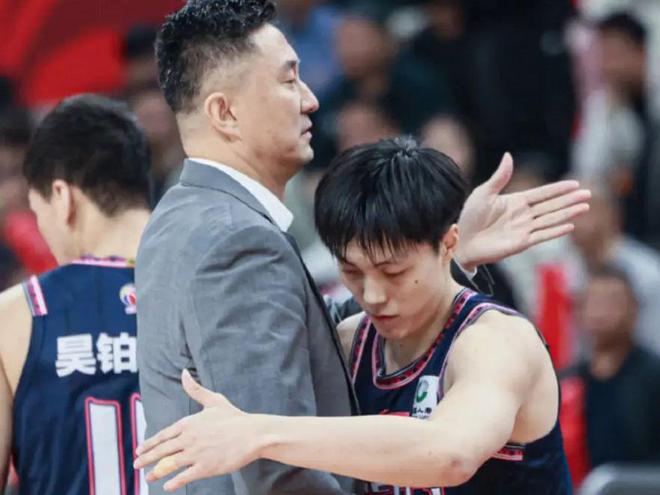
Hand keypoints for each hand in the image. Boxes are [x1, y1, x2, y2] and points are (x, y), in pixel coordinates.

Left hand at [134, 370, 258, 490]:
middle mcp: (189, 438)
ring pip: (169, 465)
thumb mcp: (213, 400)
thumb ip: (195, 389)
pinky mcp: (206, 467)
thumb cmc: (234, 417)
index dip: (149, 443)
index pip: (163, 435)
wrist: (253, 433)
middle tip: (136, 464)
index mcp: (189, 423)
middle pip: (162, 450)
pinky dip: (174, 482)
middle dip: (147, 458)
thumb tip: (183, 372)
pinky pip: (184, 477)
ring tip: (148, 478)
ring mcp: (196, 454)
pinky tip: (167, 486)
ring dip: (156, 472)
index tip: (139, 449)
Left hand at [456, 153, 590, 270]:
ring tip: (584, 207)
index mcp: (516, 201)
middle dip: (570, 200)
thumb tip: (509, 155)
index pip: (542, 193)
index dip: (558, 189)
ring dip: (568, 213)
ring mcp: (524, 229)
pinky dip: (555, 230)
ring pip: (551, 219)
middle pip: (551, 206)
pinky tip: (570, 225)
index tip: (575, 183)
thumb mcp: (483, 193)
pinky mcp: (521, 243)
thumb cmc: (470, 217)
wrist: (462, 240)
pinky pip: (542, 236)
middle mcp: (523, 215)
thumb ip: (499, 177)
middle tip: (588, 193)